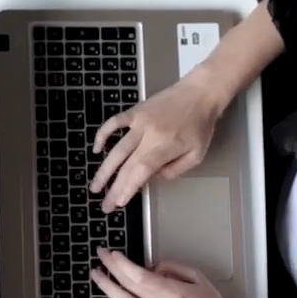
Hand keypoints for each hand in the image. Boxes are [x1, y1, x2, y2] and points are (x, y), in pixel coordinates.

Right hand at [89, 75, 225, 210]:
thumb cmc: (201, 126)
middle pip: (126, 165)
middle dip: (114, 187)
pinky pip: (114, 122)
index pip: (142, 171)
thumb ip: (174, 170)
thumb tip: (150, 179)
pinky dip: (103, 134)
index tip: (118, 203)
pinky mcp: (135, 111)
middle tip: (104, 204)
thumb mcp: (196, 155)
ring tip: (96, 185)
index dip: (128, 187)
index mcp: (165, 146)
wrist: (200, 93)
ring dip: (104, 169)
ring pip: (117, 148)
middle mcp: (149, 135)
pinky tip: (96, 148)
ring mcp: (139, 122)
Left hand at [91, 250, 244, 297]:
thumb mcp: (198, 277)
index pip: (141, 276)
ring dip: (108, 289)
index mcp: (174, 292)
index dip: (123, 264)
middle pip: (130, 287)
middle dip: (112, 269)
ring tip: (97, 275)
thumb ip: (174, 267)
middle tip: (100, 256)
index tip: (112, 254)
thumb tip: (152, 267)